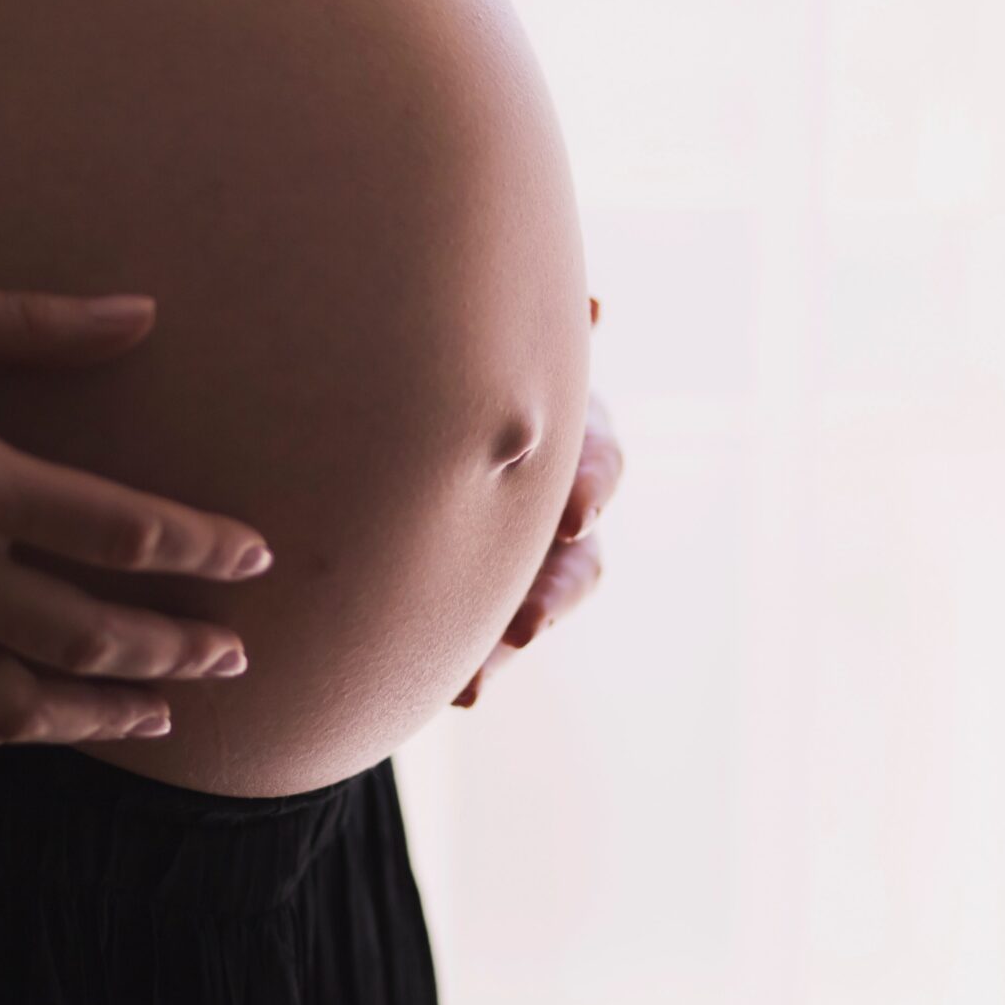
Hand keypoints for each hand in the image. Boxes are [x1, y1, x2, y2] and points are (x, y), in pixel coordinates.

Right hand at [0, 275, 272, 751]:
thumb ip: (34, 324)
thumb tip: (143, 312)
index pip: (123, 533)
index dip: (203, 550)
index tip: (255, 557)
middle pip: (91, 634)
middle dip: (177, 649)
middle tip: (236, 655)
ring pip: (19, 701)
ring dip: (103, 712)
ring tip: (162, 713)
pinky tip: (33, 728)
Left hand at [452, 295, 620, 707]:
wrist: (406, 420)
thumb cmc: (458, 364)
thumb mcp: (488, 347)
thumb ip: (523, 339)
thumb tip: (598, 308)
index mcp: (567, 428)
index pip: (598, 457)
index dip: (592, 486)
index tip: (573, 515)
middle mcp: (561, 497)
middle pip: (576, 556)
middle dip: (555, 590)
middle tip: (528, 623)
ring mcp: (531, 556)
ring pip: (538, 608)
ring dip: (510, 643)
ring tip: (476, 683)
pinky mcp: (497, 599)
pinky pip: (489, 644)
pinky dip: (478, 669)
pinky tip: (459, 695)